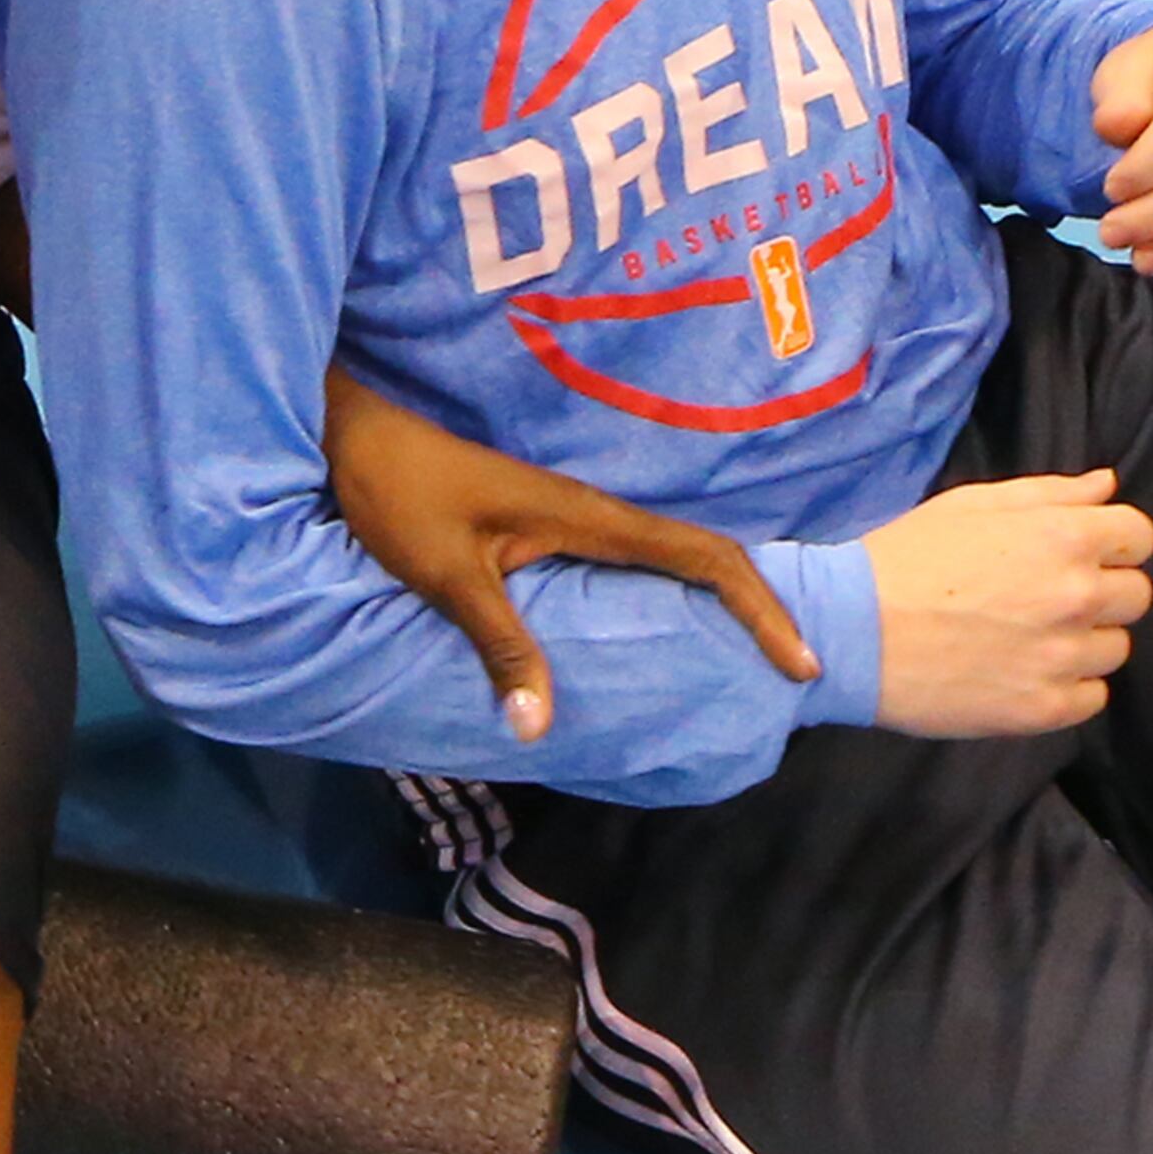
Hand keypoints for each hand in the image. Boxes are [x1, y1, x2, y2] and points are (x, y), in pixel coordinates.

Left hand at [323, 371, 816, 743]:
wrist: (353, 427)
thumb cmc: (397, 491)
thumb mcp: (447, 576)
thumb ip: (500, 646)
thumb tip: (539, 726)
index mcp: (585, 517)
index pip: (700, 556)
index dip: (757, 605)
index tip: (799, 658)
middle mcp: (592, 511)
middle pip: (699, 553)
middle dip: (755, 605)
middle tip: (794, 666)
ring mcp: (570, 513)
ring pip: (666, 553)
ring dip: (714, 596)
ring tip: (751, 652)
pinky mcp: (543, 520)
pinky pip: (627, 558)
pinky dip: (665, 589)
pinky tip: (662, 624)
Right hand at [864, 470, 1152, 736]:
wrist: (847, 631)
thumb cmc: (903, 559)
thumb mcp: (968, 505)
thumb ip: (1047, 493)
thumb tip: (1106, 487)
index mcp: (1061, 537)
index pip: (1139, 535)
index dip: (1110, 542)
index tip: (1077, 553)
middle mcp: (1076, 595)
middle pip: (1135, 595)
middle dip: (1098, 591)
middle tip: (1040, 598)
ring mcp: (1064, 656)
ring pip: (1116, 648)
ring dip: (1081, 642)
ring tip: (1023, 638)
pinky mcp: (1046, 707)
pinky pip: (1094, 696)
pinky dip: (1067, 687)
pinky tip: (1021, 672)